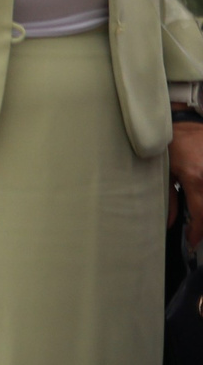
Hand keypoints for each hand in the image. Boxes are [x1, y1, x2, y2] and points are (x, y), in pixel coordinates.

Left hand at [174, 120, 202, 246]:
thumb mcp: (165, 173)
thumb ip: (169, 199)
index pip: (201, 214)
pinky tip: (199, 205)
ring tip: (197, 220)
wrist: (186, 123)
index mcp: (195, 179)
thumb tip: (169, 222)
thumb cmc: (172, 146)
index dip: (197, 232)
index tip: (193, 241)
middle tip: (196, 233)